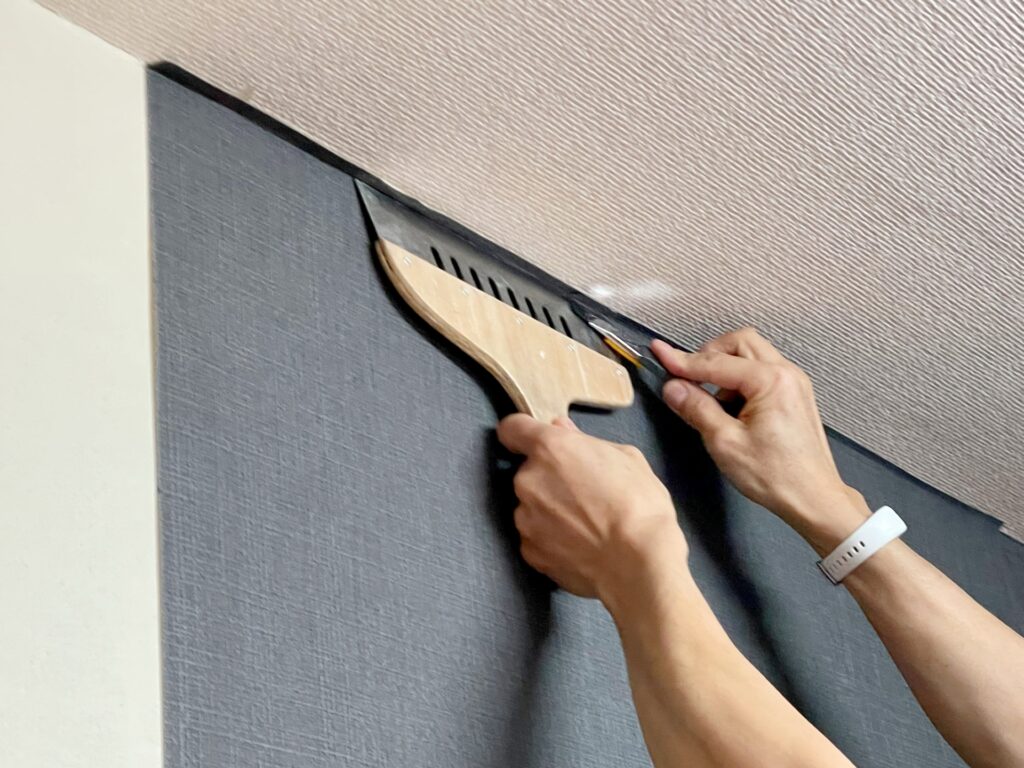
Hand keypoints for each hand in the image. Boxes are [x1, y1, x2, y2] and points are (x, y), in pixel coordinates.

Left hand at [496, 414, 685, 603]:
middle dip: (548, 477)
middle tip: (581, 491)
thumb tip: (562, 430)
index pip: (512, 428)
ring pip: (530, 506)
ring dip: (548, 510)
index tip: (534, 442)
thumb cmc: (639, 504)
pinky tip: (579, 544)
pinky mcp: (529, 551)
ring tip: (584, 523)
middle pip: (528, 471)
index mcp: (550, 448)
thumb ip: (585, 440)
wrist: (639, 562)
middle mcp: (528, 481)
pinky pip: (535, 537)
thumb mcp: (626, 457)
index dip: (522, 433)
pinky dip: (551, 539)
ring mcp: (525, 519)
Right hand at [650, 329, 867, 549]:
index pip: (715, 362)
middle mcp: (786, 374)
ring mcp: (793, 383)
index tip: (660, 354)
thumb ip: (696, 408)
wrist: (814, 498)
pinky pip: (761, 372)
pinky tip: (730, 409)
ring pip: (751, 355)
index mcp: (770, 381)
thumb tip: (674, 388)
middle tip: (687, 377)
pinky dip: (740, 381)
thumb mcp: (725, 443)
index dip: (682, 361)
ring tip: (710, 401)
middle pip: (738, 343)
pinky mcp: (793, 395)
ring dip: (724, 368)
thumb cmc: (778, 476)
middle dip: (708, 355)